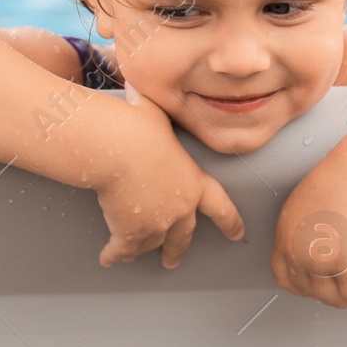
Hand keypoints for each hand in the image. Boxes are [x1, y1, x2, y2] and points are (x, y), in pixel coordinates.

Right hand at [93, 84, 244, 268]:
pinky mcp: (131, 234)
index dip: (230, 222)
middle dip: (176, 251)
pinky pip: (123, 251)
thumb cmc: (139, 127)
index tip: (238, 234)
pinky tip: (108, 259)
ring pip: (149, 246)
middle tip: (172, 261)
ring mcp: (157, 225)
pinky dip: (114, 256)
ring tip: (131, 256)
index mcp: (194, 183)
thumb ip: (153, 110)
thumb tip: (139, 85)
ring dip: (140, 251)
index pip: (220, 207)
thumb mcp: (155, 114)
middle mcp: (181, 210)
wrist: (121, 149)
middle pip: (182, 238)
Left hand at [271, 150, 346, 308]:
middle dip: (325, 294)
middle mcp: (299, 254)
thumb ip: (301, 230)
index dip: (300, 286)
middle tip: (339, 291)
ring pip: (332, 298)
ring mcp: (323, 264)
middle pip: (308, 291)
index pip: (284, 278)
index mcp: (285, 237)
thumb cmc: (339, 181)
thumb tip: (312, 245)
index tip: (312, 287)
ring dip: (345, 300)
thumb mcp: (304, 204)